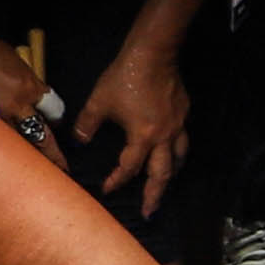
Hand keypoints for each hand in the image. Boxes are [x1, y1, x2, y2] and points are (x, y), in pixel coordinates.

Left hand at [70, 32, 192, 214]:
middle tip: (150, 211)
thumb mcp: (99, 101)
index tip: (107, 189)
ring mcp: (178, 125)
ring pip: (179, 158)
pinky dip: (178, 151)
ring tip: (167, 184)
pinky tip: (174, 150)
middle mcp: (164, 136)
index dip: (117, 180)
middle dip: (155, 195)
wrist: (153, 53)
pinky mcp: (183, 113)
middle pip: (162, 173)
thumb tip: (80, 139)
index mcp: (143, 136)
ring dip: (172, 175)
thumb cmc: (126, 77)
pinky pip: (183, 139)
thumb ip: (88, 124)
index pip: (129, 167)